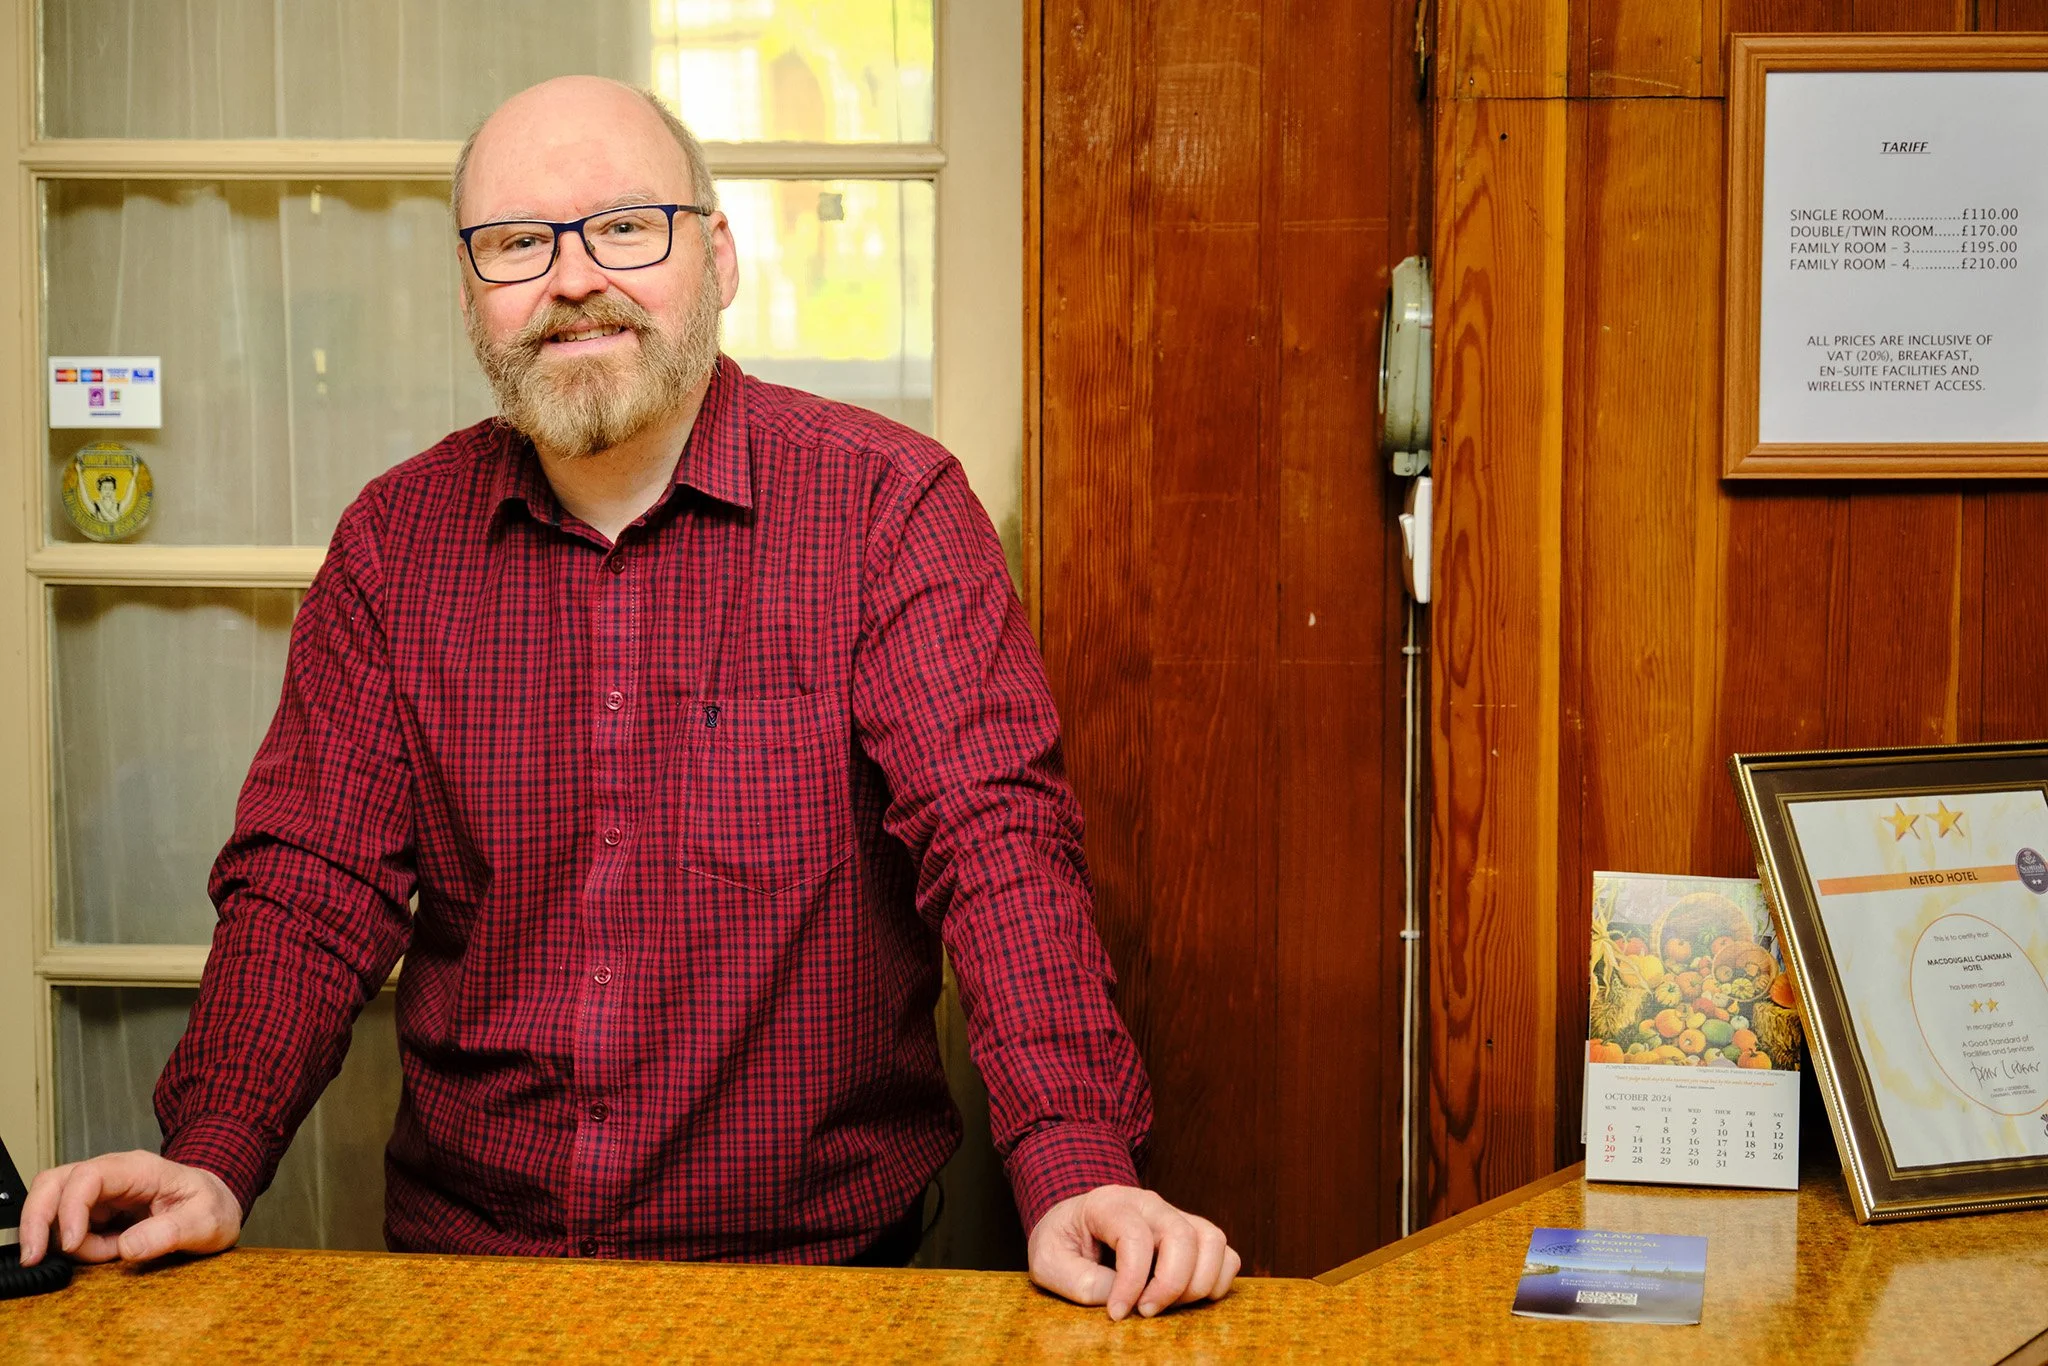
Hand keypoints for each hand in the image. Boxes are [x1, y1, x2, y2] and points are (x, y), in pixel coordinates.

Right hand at [19, 1150, 241, 1266]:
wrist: (216, 1206)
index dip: (70, 1208)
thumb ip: (172, 1233)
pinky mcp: (95, 1210)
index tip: (69, 1242)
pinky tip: (107, 1252)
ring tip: (105, 1254)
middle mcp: (114, 1175)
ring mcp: (101, 1192)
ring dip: (63, 1237)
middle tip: (36, 1256)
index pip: (89, 1176)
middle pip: (54, 1183)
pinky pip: (68, 1227)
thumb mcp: (207, 1222)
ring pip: (53, 1205)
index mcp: (140, 1169)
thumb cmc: (212, 1207)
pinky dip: (76, 1246)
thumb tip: (128, 1247)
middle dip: (37, 1218)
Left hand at [1027, 1184, 1240, 1319]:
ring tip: (1169, 1305)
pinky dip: (1218, 1278)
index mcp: (1109, 1204)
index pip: (1135, 1237)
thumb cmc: (1061, 1241)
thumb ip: (1079, 1281)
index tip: (1116, 1313)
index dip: (1131, 1282)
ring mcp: (1174, 1215)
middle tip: (1146, 1312)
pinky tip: (1191, 1297)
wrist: (1072, 1223)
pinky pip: (1224, 1251)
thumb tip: (1119, 1297)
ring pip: (1212, 1239)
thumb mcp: (1048, 1261)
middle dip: (1171, 1284)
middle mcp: (1148, 1203)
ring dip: (1199, 1281)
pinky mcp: (1190, 1233)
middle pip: (1182, 1236)